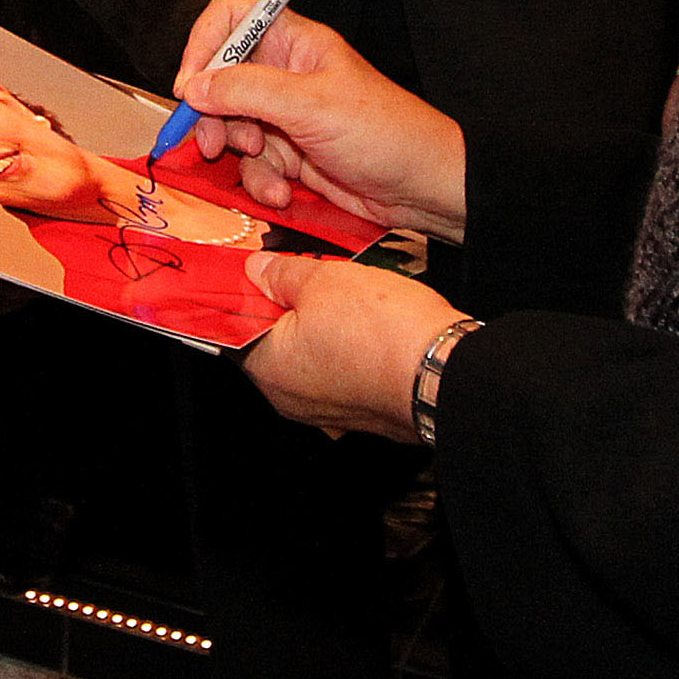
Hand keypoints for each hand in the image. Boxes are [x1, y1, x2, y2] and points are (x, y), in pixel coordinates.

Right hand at [176, 10, 468, 240]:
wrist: (422, 189)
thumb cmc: (383, 133)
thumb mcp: (309, 106)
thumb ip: (245, 91)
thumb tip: (194, 88)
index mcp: (295, 42)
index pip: (233, 17)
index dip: (205, 43)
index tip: (190, 84)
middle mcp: (287, 73)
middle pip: (222, 78)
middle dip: (215, 114)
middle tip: (214, 142)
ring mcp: (288, 115)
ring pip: (234, 126)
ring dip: (243, 155)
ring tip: (271, 170)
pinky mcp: (292, 152)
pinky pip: (254, 161)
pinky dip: (261, 179)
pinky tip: (283, 192)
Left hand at [240, 253, 461, 442]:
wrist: (447, 373)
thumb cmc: (382, 333)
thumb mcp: (323, 281)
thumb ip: (282, 274)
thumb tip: (258, 270)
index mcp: (267, 369)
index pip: (232, 328)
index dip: (241, 293)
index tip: (250, 269)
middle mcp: (291, 399)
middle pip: (271, 340)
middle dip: (283, 305)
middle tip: (298, 271)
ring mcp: (329, 409)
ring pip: (308, 354)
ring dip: (317, 323)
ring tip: (338, 291)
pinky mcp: (363, 409)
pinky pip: (340, 369)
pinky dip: (343, 344)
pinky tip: (363, 319)